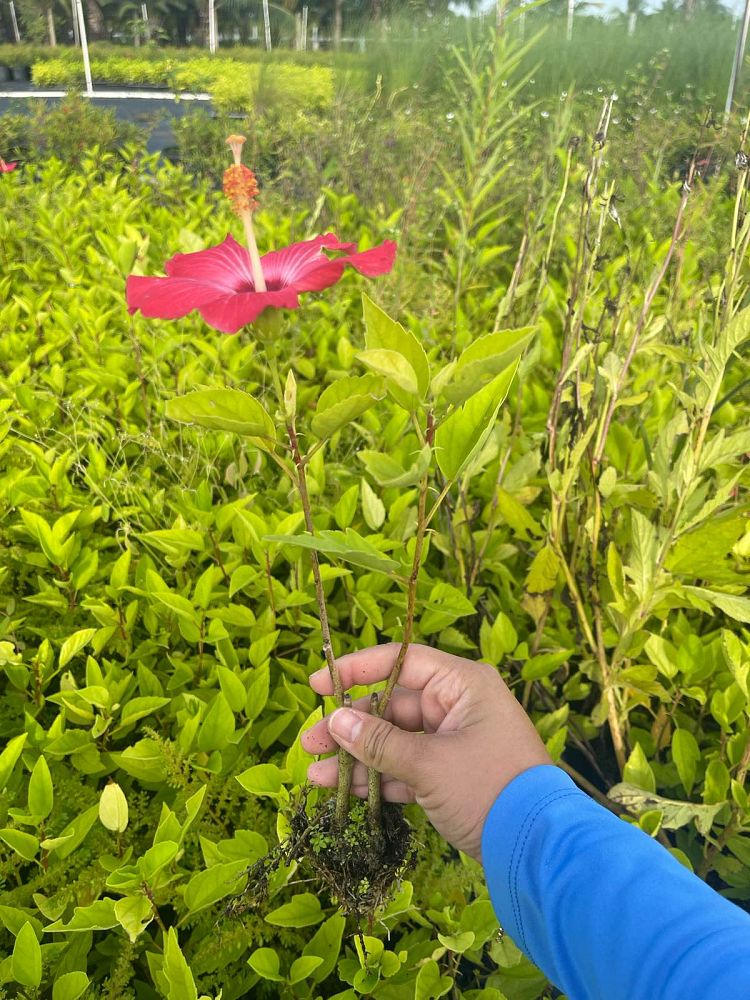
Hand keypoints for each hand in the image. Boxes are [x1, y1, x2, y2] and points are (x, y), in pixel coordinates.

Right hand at [302, 643, 551, 861]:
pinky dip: (378, 778)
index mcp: (462, 685)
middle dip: (350, 726)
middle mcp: (458, 706)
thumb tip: (336, 722)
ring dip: (358, 757)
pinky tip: (342, 790)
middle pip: (393, 705)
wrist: (538, 849)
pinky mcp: (450, 775)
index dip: (358, 670)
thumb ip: (380, 743)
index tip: (319, 683)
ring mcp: (454, 742)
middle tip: (309, 743)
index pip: (402, 662)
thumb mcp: (430, 764)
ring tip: (315, 775)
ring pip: (395, 740)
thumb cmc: (488, 789)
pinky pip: (405, 768)